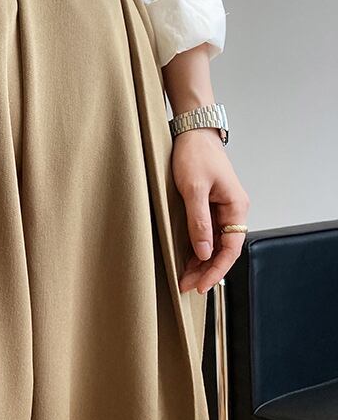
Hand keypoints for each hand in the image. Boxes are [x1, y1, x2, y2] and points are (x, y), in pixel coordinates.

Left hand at [171, 127, 249, 293]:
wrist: (192, 133)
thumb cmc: (195, 155)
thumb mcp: (194, 189)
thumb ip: (198, 221)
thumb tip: (203, 252)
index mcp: (236, 207)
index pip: (231, 248)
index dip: (216, 269)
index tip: (201, 285)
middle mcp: (232, 210)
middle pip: (222, 249)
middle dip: (206, 270)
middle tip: (186, 286)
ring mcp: (221, 208)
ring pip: (213, 243)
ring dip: (200, 261)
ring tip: (183, 278)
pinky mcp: (208, 205)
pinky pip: (205, 232)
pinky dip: (196, 247)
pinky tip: (185, 258)